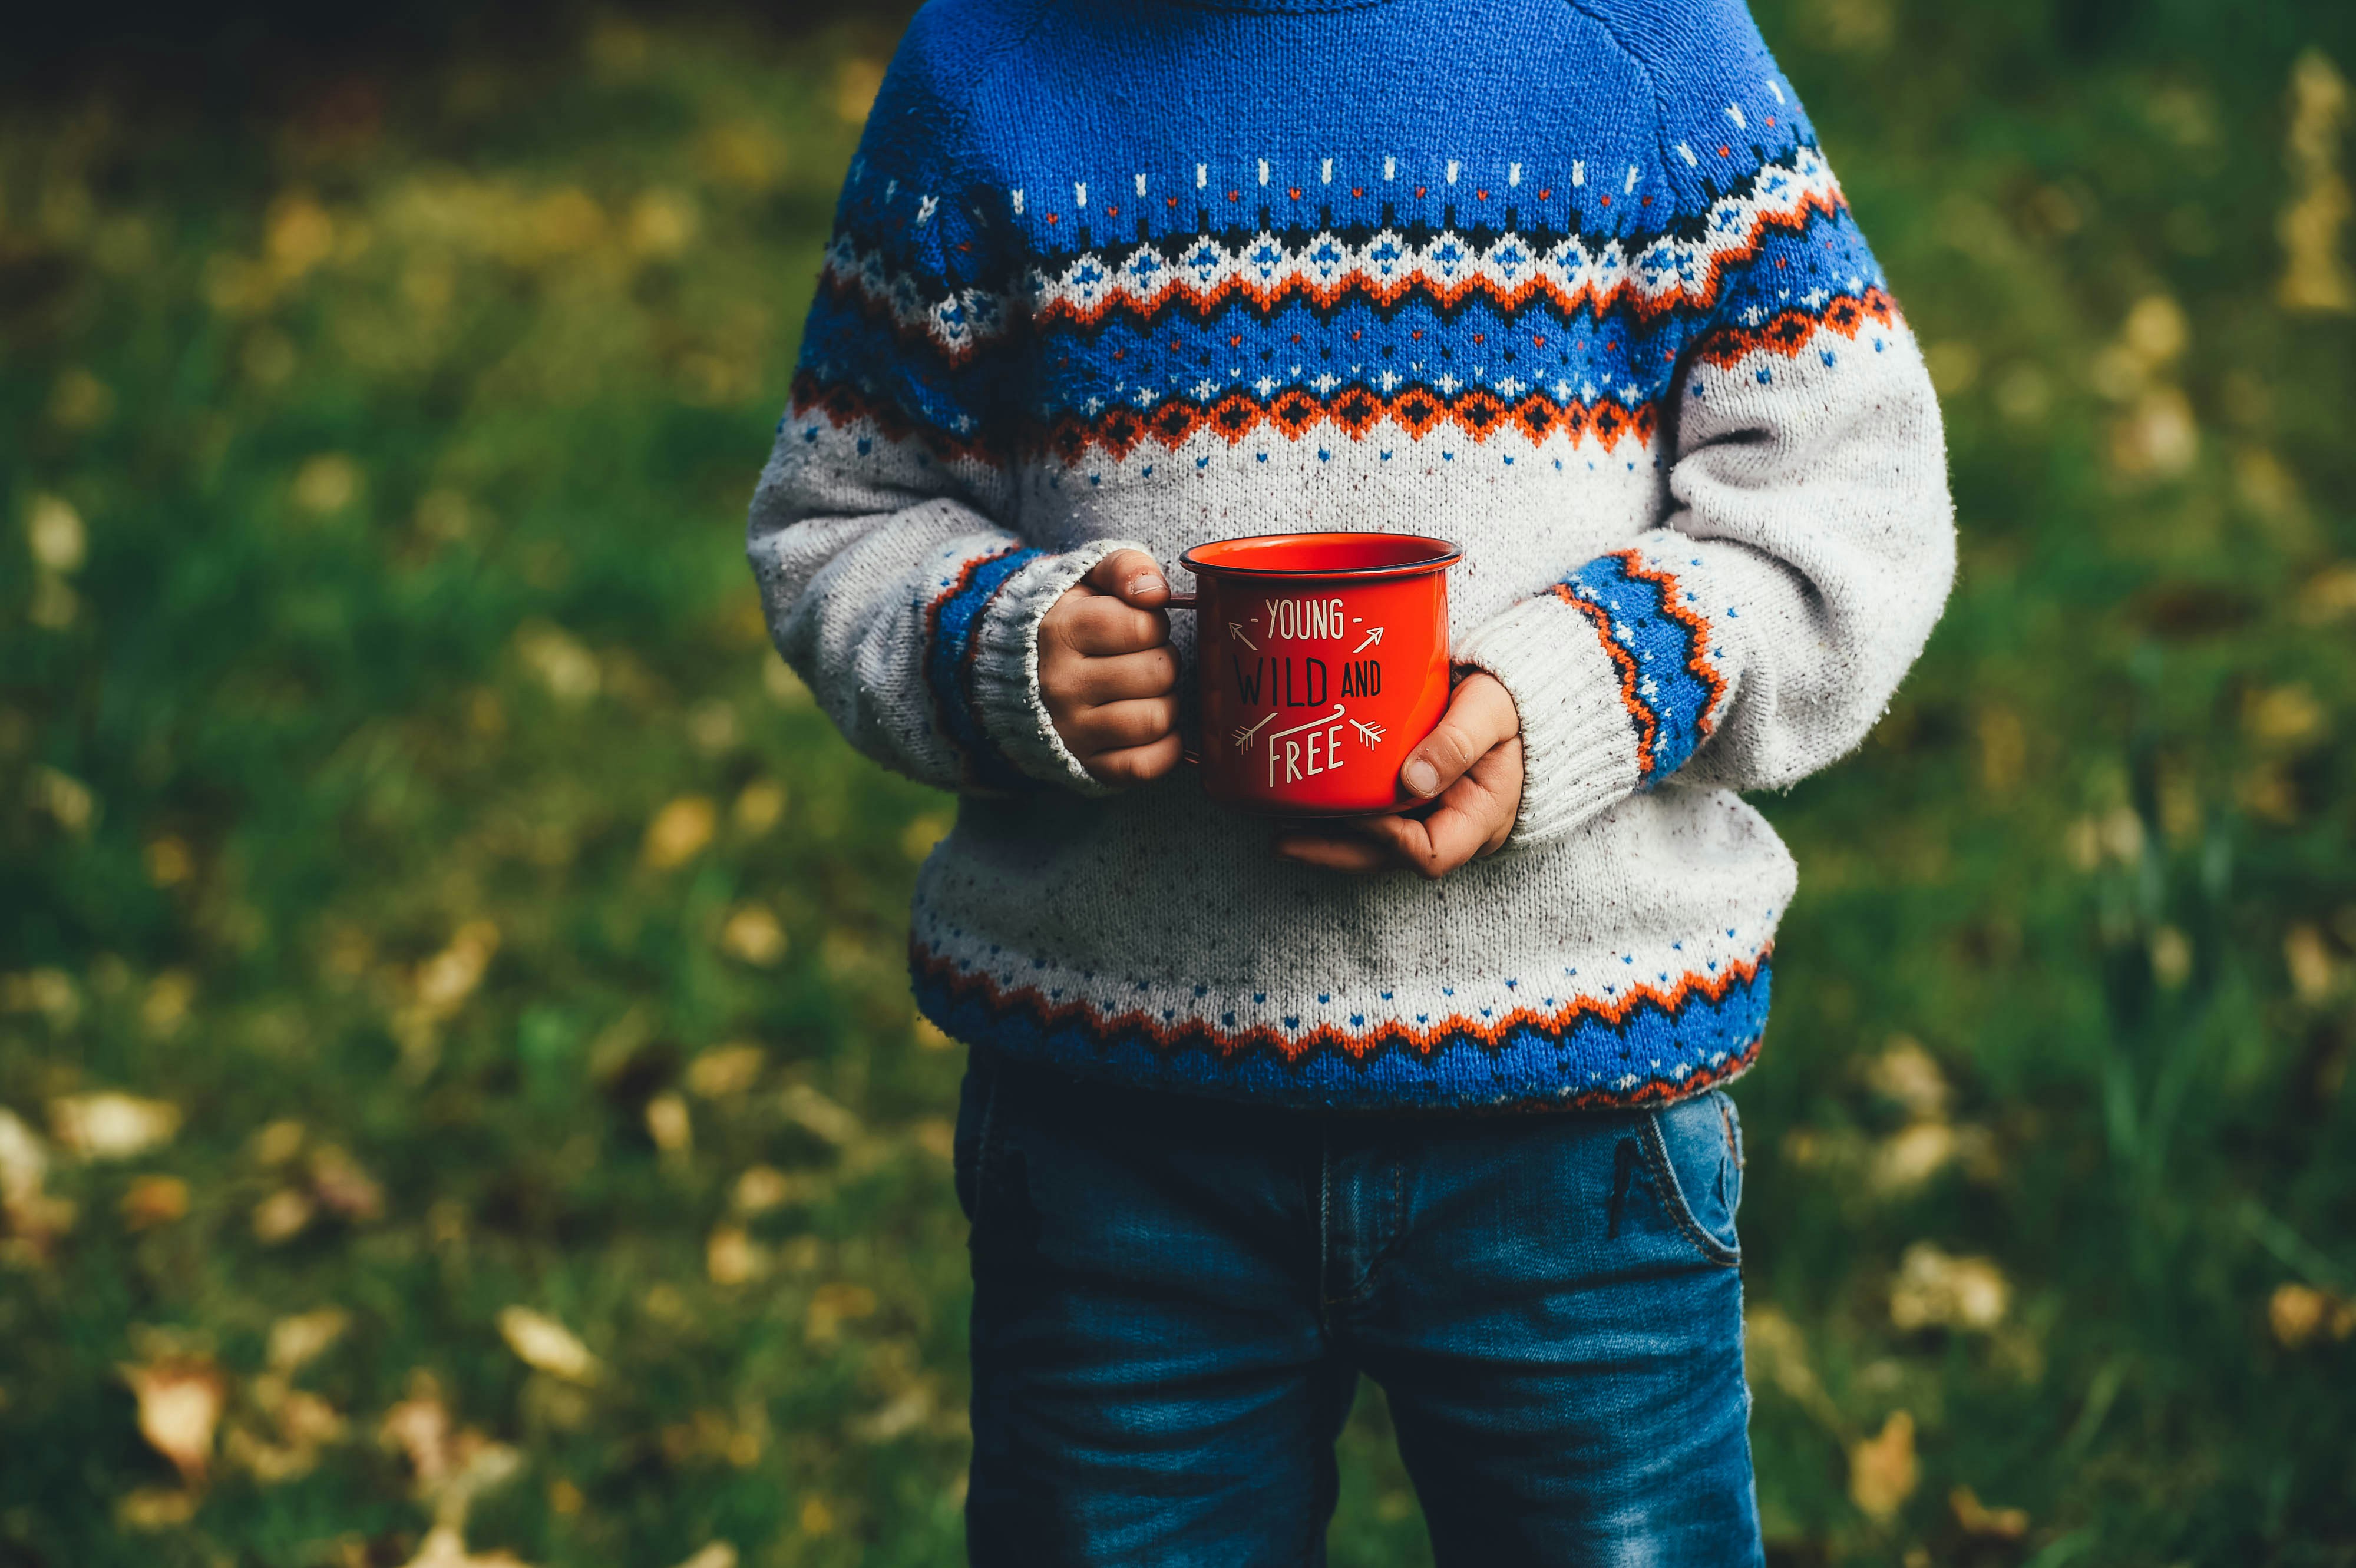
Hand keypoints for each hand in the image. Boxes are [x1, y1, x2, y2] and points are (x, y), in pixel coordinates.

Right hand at [1038, 549, 1182, 785]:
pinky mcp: (1087, 765)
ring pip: (1156, 718)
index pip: (1142, 626)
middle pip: (1158, 672)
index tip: (1139, 627)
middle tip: (1144, 659)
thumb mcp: (1088, 578)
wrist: (1021, 672)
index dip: (1154, 623)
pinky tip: (1155, 728)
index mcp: (1059, 632)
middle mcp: (1059, 685)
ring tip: (1146, 691)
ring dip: (1166, 702)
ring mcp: (1071, 730)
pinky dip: (1165, 748)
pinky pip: (1146, 766)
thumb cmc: (1073, 620)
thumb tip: (1155, 593)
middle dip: (1164, 661)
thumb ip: (1125, 567)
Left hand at [1274, 673, 1521, 877]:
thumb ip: (1460, 741)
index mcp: (1480, 818)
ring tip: (1278, 828)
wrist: (1515, 697)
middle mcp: (1452, 830)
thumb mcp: (1492, 713)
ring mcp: (1429, 820)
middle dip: (1335, 853)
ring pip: (1373, 846)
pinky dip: (1337, 819)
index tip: (1358, 811)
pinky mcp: (1409, 804)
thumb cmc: (1508, 702)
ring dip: (1328, 842)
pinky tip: (1300, 806)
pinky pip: (1370, 822)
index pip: (1431, 853)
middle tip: (1283, 841)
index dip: (1389, 839)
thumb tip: (1416, 780)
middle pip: (1389, 858)